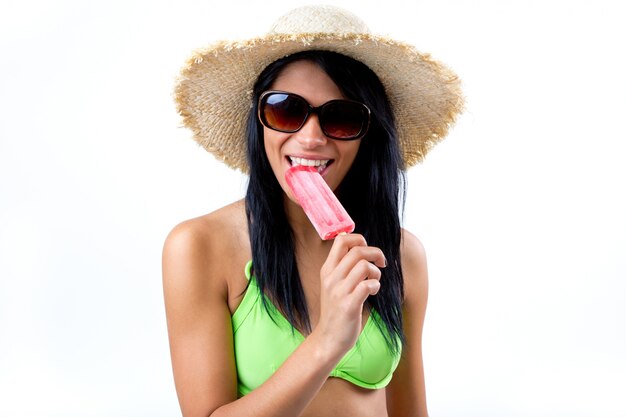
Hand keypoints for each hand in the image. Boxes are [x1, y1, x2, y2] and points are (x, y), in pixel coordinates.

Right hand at [314, 233, 385, 357]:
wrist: (328, 339)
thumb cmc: (336, 310)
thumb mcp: (333, 285)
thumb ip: (343, 267)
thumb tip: (361, 248)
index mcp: (327, 270)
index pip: (341, 240)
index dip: (358, 239)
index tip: (367, 249)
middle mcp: (331, 278)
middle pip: (357, 250)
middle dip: (375, 253)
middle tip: (381, 263)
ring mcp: (339, 292)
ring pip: (364, 266)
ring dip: (376, 272)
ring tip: (374, 281)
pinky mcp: (349, 306)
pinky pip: (368, 285)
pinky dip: (376, 286)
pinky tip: (372, 292)